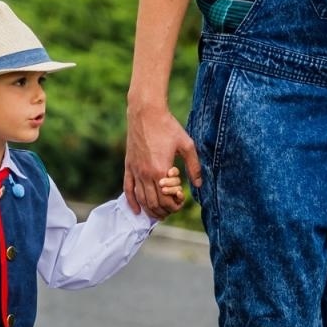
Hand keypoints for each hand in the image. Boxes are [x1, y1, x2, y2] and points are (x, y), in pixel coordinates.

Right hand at [126, 104, 199, 219]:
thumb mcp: (187, 145)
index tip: (181, 200)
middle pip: (154, 203)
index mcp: (161, 170)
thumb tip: (198, 184)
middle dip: (165, 210)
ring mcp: (135, 171)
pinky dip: (132, 202)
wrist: (146, 112)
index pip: (167, 199)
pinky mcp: (128, 166)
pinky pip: (128, 189)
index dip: (175, 205)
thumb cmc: (168, 126)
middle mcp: (146, 174)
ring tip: (159, 213)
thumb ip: (194, 166)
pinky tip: (137, 210)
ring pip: (142, 199)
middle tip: (172, 209)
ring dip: (151, 210)